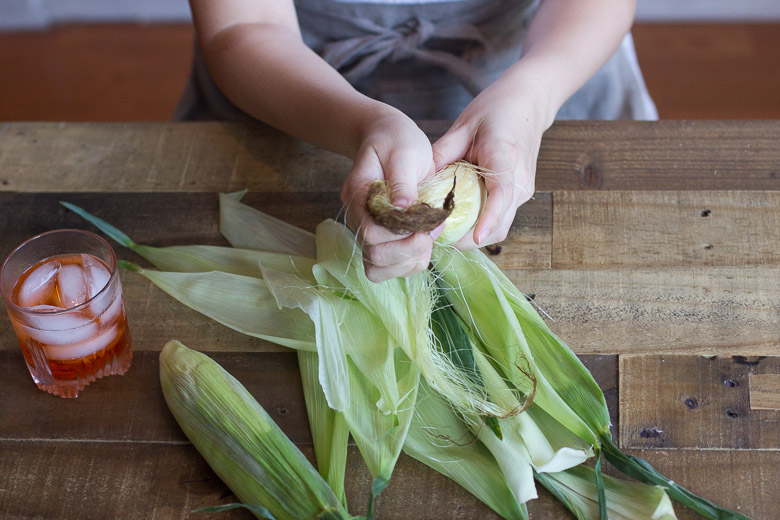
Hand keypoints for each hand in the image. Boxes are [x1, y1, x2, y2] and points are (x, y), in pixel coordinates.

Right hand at [341, 108, 438, 281]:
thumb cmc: (396, 141)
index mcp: (358, 194)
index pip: (370, 231)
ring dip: (409, 261)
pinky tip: (424, 242)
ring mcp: (367, 231)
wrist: (388, 139)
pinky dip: (410, 263)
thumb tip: (403, 207)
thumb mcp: (404, 151)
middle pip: (373, 255)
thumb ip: (403, 180)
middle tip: (432, 230)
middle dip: (408, 250)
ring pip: (378, 268)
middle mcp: (358, 217)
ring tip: (429, 238)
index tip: (427, 216)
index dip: (400, 233)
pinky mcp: (380, 239)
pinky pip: (389, 267)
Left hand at [432, 72, 553, 248]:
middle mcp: (519, 179)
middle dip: (471, 239)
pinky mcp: (520, 194)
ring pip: (502, 226)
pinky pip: (502, 218)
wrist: (529, 103)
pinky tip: (459, 224)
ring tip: (445, 236)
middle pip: (501, 223)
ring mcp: (523, 189)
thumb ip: (442, 153)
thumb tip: (418, 182)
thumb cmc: (495, 110)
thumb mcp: (464, 125)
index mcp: (504, 157)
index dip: (489, 219)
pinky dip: (482, 226)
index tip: (474, 237)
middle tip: (438, 240)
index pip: (501, 195)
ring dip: (476, 236)